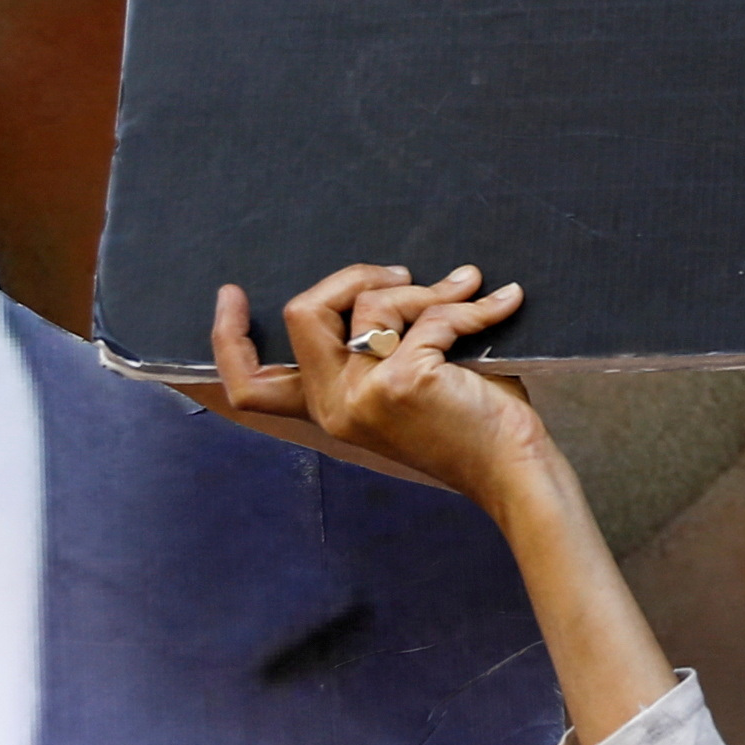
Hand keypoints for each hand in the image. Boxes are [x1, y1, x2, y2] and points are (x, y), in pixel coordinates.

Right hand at [212, 265, 558, 514]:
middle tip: (402, 274)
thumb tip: (388, 277)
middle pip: (302, 314)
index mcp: (329, 411)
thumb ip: (380, 345)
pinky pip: (430, 315)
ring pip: (373, 304)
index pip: (250, 388)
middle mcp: (336, 407)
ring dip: (426, 288)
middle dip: (352, 275)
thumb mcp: (407, 383)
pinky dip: (471, 305)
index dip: (227, 339)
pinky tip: (505, 302)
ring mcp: (365, 396)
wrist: (516, 470)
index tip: (231, 293)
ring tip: (467, 289)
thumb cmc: (473, 424)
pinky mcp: (404, 383)